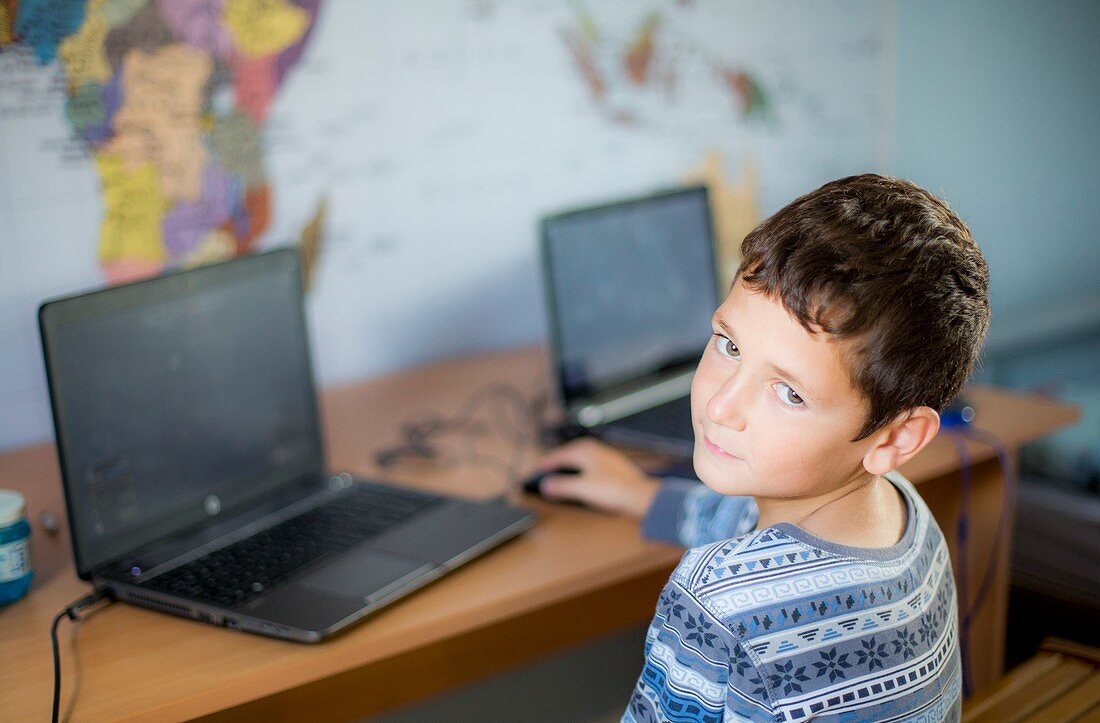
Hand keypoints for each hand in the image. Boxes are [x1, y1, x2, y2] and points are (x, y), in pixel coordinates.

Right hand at [533, 438, 659, 518]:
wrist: (639, 495)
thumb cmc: (614, 490)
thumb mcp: (581, 489)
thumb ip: (562, 486)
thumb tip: (546, 485)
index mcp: (586, 451)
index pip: (561, 454)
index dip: (548, 462)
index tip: (540, 467)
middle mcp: (596, 450)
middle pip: (572, 451)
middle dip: (560, 458)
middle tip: (549, 465)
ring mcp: (607, 457)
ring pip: (584, 456)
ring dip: (572, 462)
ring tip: (565, 470)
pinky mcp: (615, 467)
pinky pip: (593, 463)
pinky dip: (584, 468)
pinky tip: (585, 476)